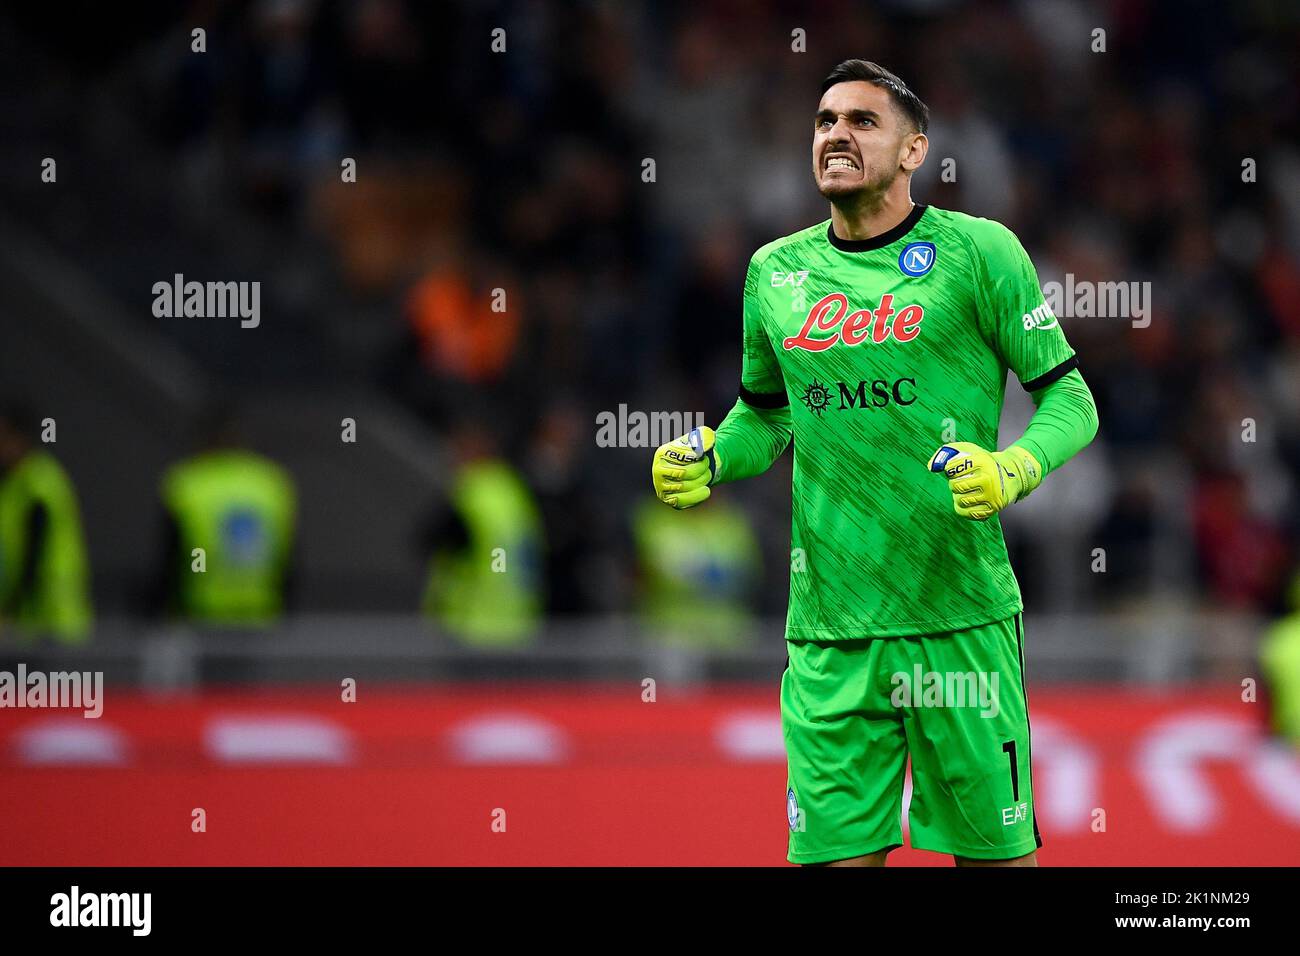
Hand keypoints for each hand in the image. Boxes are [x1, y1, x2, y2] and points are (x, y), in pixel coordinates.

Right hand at [652, 426, 719, 508]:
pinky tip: (705, 490)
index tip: (704, 456)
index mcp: (662, 453)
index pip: (682, 457)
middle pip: (684, 473)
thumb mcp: (700, 439)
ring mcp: (661, 486)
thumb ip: (705, 437)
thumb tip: (704, 445)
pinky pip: (683, 501)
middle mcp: (658, 470)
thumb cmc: (695, 452)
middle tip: (706, 465)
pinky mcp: (669, 499)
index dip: (698, 458)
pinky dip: (697, 496)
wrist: (695, 467)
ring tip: (706, 475)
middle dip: (701, 469)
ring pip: (686, 487)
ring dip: (702, 481)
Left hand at [927, 442, 1041, 520]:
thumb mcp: (969, 450)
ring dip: (957, 496)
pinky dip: (962, 508)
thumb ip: (947, 453)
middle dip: (953, 484)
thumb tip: (931, 467)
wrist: (1011, 475)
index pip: (952, 468)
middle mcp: (989, 478)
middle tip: (959, 482)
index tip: (954, 470)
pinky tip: (965, 502)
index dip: (949, 470)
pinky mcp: (993, 508)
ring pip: (961, 500)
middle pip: (956, 486)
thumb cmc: (984, 463)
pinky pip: (967, 513)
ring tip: (964, 491)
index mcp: (982, 461)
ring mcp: (991, 495)